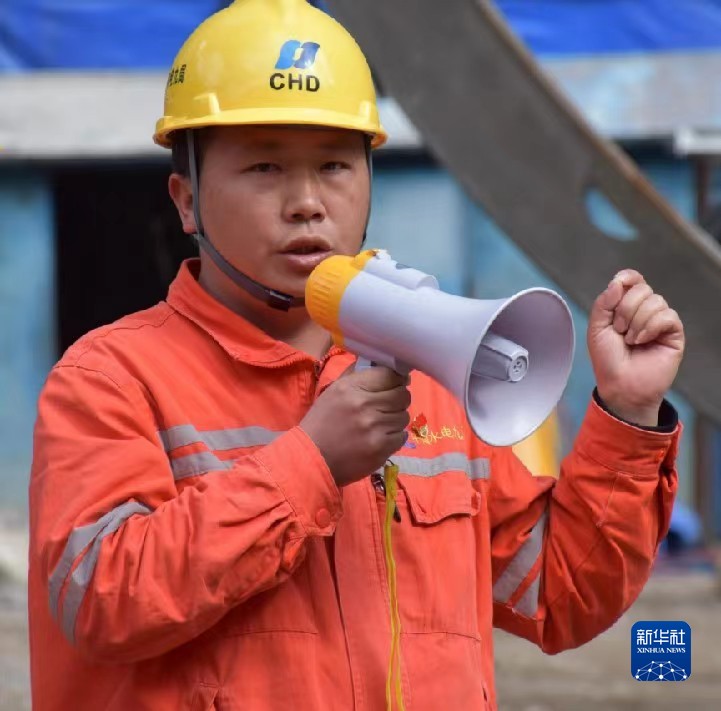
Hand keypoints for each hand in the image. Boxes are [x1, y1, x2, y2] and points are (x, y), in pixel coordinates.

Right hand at [300, 366, 410, 486]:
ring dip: (395, 418)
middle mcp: (365, 405)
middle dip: (398, 399)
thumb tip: (384, 366)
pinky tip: (381, 437)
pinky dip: (395, 436)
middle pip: (402, 395)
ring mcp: (375, 428)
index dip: (395, 380)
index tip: (392, 385)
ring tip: (380, 423)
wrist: (312, 458)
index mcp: (351, 388)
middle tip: (387, 405)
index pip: (390, 375)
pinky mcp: (381, 448)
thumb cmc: (322, 422)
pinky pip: (402, 435)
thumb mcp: (334, 391)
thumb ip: (358, 376)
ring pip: (404, 416)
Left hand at [587, 270, 684, 425]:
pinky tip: (642, 341)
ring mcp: (659, 321)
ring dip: (637, 321)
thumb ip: (603, 303)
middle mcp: (644, 311)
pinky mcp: (673, 333)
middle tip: (619, 330)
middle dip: (626, 308)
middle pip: (642, 288)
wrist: (621, 385)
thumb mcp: (596, 329)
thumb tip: (617, 282)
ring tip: (630, 340)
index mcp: (625, 307)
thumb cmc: (608, 360)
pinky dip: (651, 327)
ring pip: (656, 301)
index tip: (618, 284)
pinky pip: (667, 316)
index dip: (627, 277)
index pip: (632, 280)